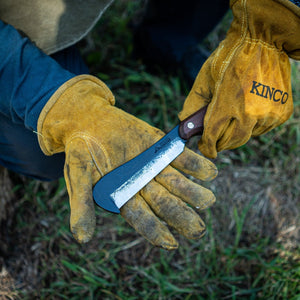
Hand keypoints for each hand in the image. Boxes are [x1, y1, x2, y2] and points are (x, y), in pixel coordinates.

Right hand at [38, 75, 217, 249]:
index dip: (155, 231)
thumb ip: (81, 204)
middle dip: (182, 217)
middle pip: (165, 204)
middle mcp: (143, 184)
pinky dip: (196, 164)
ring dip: (194, 193)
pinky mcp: (161, 146)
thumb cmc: (81, 149)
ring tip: (208, 200)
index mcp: (124, 195)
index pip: (142, 217)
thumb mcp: (77, 175)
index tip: (171, 244)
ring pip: (177, 183)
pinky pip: (181, 156)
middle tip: (198, 230)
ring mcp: (154, 165)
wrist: (90, 120)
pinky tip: (210, 172)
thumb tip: (82, 238)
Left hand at [179, 0, 299, 158]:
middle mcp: (250, 113)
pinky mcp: (281, 112)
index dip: (207, 147)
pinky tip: (249, 109)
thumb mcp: (204, 78)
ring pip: (247, 136)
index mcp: (228, 103)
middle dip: (220, 142)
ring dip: (237, 131)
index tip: (205, 148)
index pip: (213, 137)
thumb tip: (185, 125)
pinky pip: (262, 129)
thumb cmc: (229, 59)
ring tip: (234, 113)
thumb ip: (193, 105)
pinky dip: (252, 125)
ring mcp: (268, 114)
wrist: (263, 42)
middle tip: (215, 134)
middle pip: (231, 142)